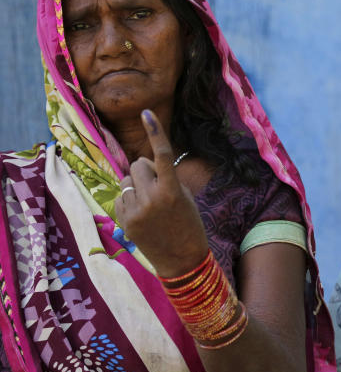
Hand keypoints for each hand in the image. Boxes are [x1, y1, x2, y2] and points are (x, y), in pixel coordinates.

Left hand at [114, 109, 209, 277]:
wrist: (182, 259)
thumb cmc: (188, 223)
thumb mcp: (184, 197)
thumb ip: (165, 178)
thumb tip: (142, 165)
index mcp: (172, 190)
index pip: (161, 154)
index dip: (154, 131)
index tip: (146, 112)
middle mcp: (153, 199)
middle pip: (138, 165)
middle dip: (145, 170)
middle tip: (156, 184)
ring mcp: (136, 211)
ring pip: (127, 181)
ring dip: (136, 185)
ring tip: (149, 202)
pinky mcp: (125, 222)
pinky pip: (121, 198)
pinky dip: (129, 201)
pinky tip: (142, 214)